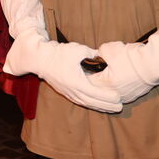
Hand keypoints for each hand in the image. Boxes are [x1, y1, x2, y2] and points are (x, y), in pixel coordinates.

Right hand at [3, 31, 122, 112]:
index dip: (107, 96)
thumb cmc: (58, 53)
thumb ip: (92, 55)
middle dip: (106, 105)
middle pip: (91, 101)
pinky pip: (80, 100)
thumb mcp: (78, 50)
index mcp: (75, 81)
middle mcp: (71, 89)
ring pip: (86, 102)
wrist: (39, 59)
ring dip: (99, 106)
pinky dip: (90, 103)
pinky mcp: (65, 91)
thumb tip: (103, 58)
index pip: (94, 92)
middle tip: (119, 107)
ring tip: (111, 109)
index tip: (118, 98)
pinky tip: (96, 104)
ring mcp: (67, 92)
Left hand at [89, 34, 158, 103]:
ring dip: (107, 83)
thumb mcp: (108, 49)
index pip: (87, 82)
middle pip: (98, 88)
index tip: (83, 66)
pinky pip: (121, 91)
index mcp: (106, 85)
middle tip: (94, 68)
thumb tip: (96, 57)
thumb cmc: (132, 56)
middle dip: (96, 78)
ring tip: (108, 71)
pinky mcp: (136, 96)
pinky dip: (118, 84)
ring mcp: (127, 97)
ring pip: (110, 91)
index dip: (84, 72)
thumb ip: (98, 54)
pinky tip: (120, 76)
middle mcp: (115, 94)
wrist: (157, 62)